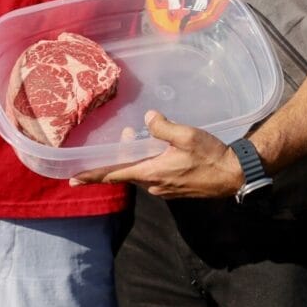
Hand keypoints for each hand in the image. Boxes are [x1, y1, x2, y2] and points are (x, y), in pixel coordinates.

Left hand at [69, 110, 241, 197]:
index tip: (73, 179)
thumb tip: (146, 118)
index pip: (114, 174)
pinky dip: (145, 163)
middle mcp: (154, 185)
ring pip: (139, 174)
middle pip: (125, 173)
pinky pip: (151, 176)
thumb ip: (163, 126)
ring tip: (133, 137)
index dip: (93, 176)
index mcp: (152, 173)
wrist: (232, 175)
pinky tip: (153, 149)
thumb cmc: (210, 155)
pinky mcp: (174, 188)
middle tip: (111, 144)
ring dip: (132, 159)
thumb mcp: (186, 135)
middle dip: (115, 159)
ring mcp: (164, 189)